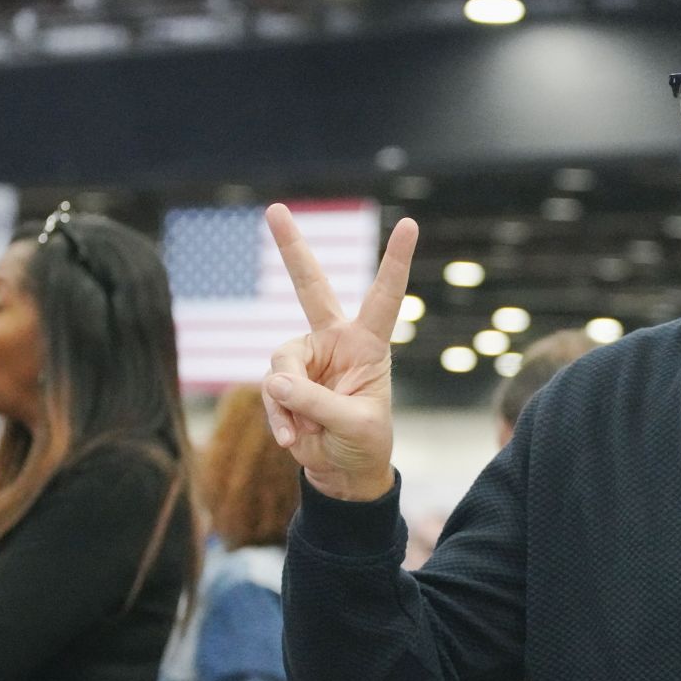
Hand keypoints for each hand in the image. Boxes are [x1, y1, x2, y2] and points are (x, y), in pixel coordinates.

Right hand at [261, 203, 417, 501]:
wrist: (343, 471)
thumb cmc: (363, 443)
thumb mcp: (354, 425)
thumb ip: (315, 402)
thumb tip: (274, 381)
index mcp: (368, 344)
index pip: (384, 296)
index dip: (395, 261)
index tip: (409, 224)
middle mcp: (334, 342)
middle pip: (310, 286)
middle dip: (292, 249)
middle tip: (276, 209)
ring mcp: (305, 359)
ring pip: (280, 363)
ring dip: (289, 402)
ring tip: (305, 432)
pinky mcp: (283, 381)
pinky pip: (270, 391)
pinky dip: (280, 419)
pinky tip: (294, 439)